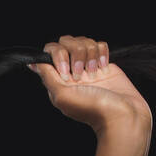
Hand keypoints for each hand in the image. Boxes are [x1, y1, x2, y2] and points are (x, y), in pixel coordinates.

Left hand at [27, 35, 152, 137]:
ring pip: (85, 41)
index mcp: (58, 79)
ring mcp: (88, 66)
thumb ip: (47, 76)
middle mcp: (72, 71)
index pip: (51, 51)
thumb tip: (33, 63)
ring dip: (90, 55)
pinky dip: (102, 53)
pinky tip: (104, 67)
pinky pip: (100, 44)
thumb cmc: (92, 109)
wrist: (122, 114)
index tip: (66, 72)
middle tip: (82, 74)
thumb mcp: (62, 96)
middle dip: (76, 53)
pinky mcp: (104, 63)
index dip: (58, 55)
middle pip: (68, 42)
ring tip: (94, 73)